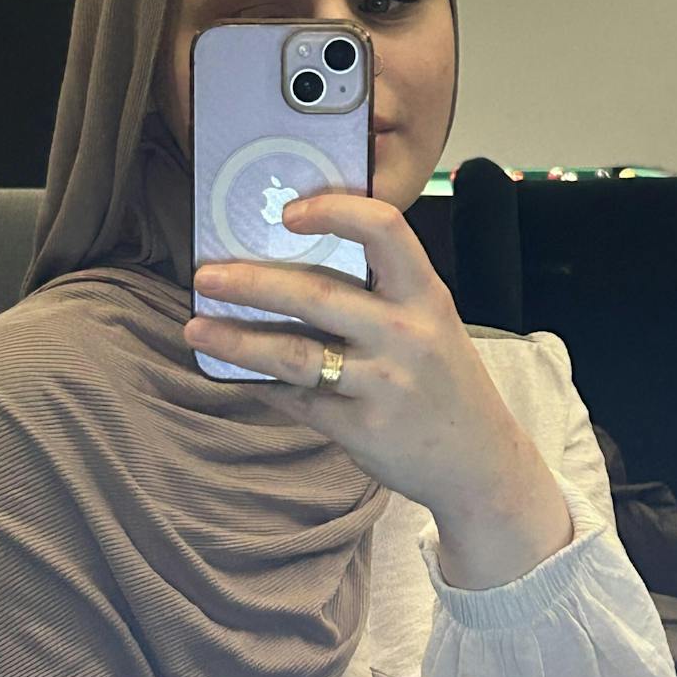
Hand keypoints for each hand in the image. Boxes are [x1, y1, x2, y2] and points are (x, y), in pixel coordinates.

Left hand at [184, 192, 537, 521]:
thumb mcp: (431, 323)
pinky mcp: (363, 429)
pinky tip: (232, 373)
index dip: (334, 212)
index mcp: (426, 295)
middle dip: (251, 282)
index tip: (287, 212)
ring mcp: (385, 385)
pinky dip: (259, 384)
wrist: (480, 464)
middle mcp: (408, 334)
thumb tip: (288, 263)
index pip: (385, 230)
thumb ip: (380, 294)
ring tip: (195, 329)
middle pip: (317, 294)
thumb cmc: (441, 381)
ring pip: (295, 354)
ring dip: (236, 340)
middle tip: (205, 275)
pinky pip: (297, 400)